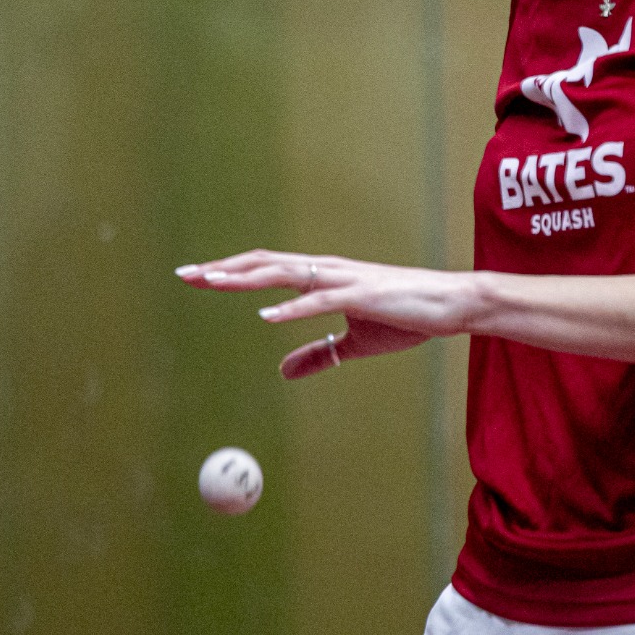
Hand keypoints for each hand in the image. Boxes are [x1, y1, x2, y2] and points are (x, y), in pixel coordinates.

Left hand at [175, 251, 481, 378]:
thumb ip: (316, 354)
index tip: (196, 276)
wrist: (448, 305)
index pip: (265, 268)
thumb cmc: (404, 317)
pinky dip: (292, 306)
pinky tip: (268, 314)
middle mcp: (324, 270)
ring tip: (214, 282)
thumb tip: (282, 371)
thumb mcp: (353, 343)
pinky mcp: (361, 295)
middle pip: (263, 262)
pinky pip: (320, 299)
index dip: (229, 271)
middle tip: (185, 274)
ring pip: (285, 273)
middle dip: (222, 267)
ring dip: (247, 278)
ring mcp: (341, 280)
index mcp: (319, 277)